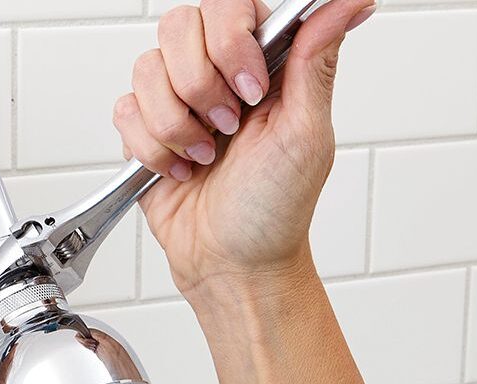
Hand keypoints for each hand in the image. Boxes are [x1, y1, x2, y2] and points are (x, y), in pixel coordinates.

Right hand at [115, 0, 375, 298]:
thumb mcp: (306, 133)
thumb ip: (317, 60)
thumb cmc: (276, 209)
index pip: (230, 6)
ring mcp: (177, 100)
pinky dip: (152, 148)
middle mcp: (217, 73)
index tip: (249, 92)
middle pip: (179, 27)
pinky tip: (179, 168)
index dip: (231, 43)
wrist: (232, 263)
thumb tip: (351, 3)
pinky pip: (125, 110)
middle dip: (199, 86)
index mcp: (263, 63)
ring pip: (146, 69)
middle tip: (226, 127)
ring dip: (175, 125)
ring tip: (203, 156)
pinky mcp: (145, 130)